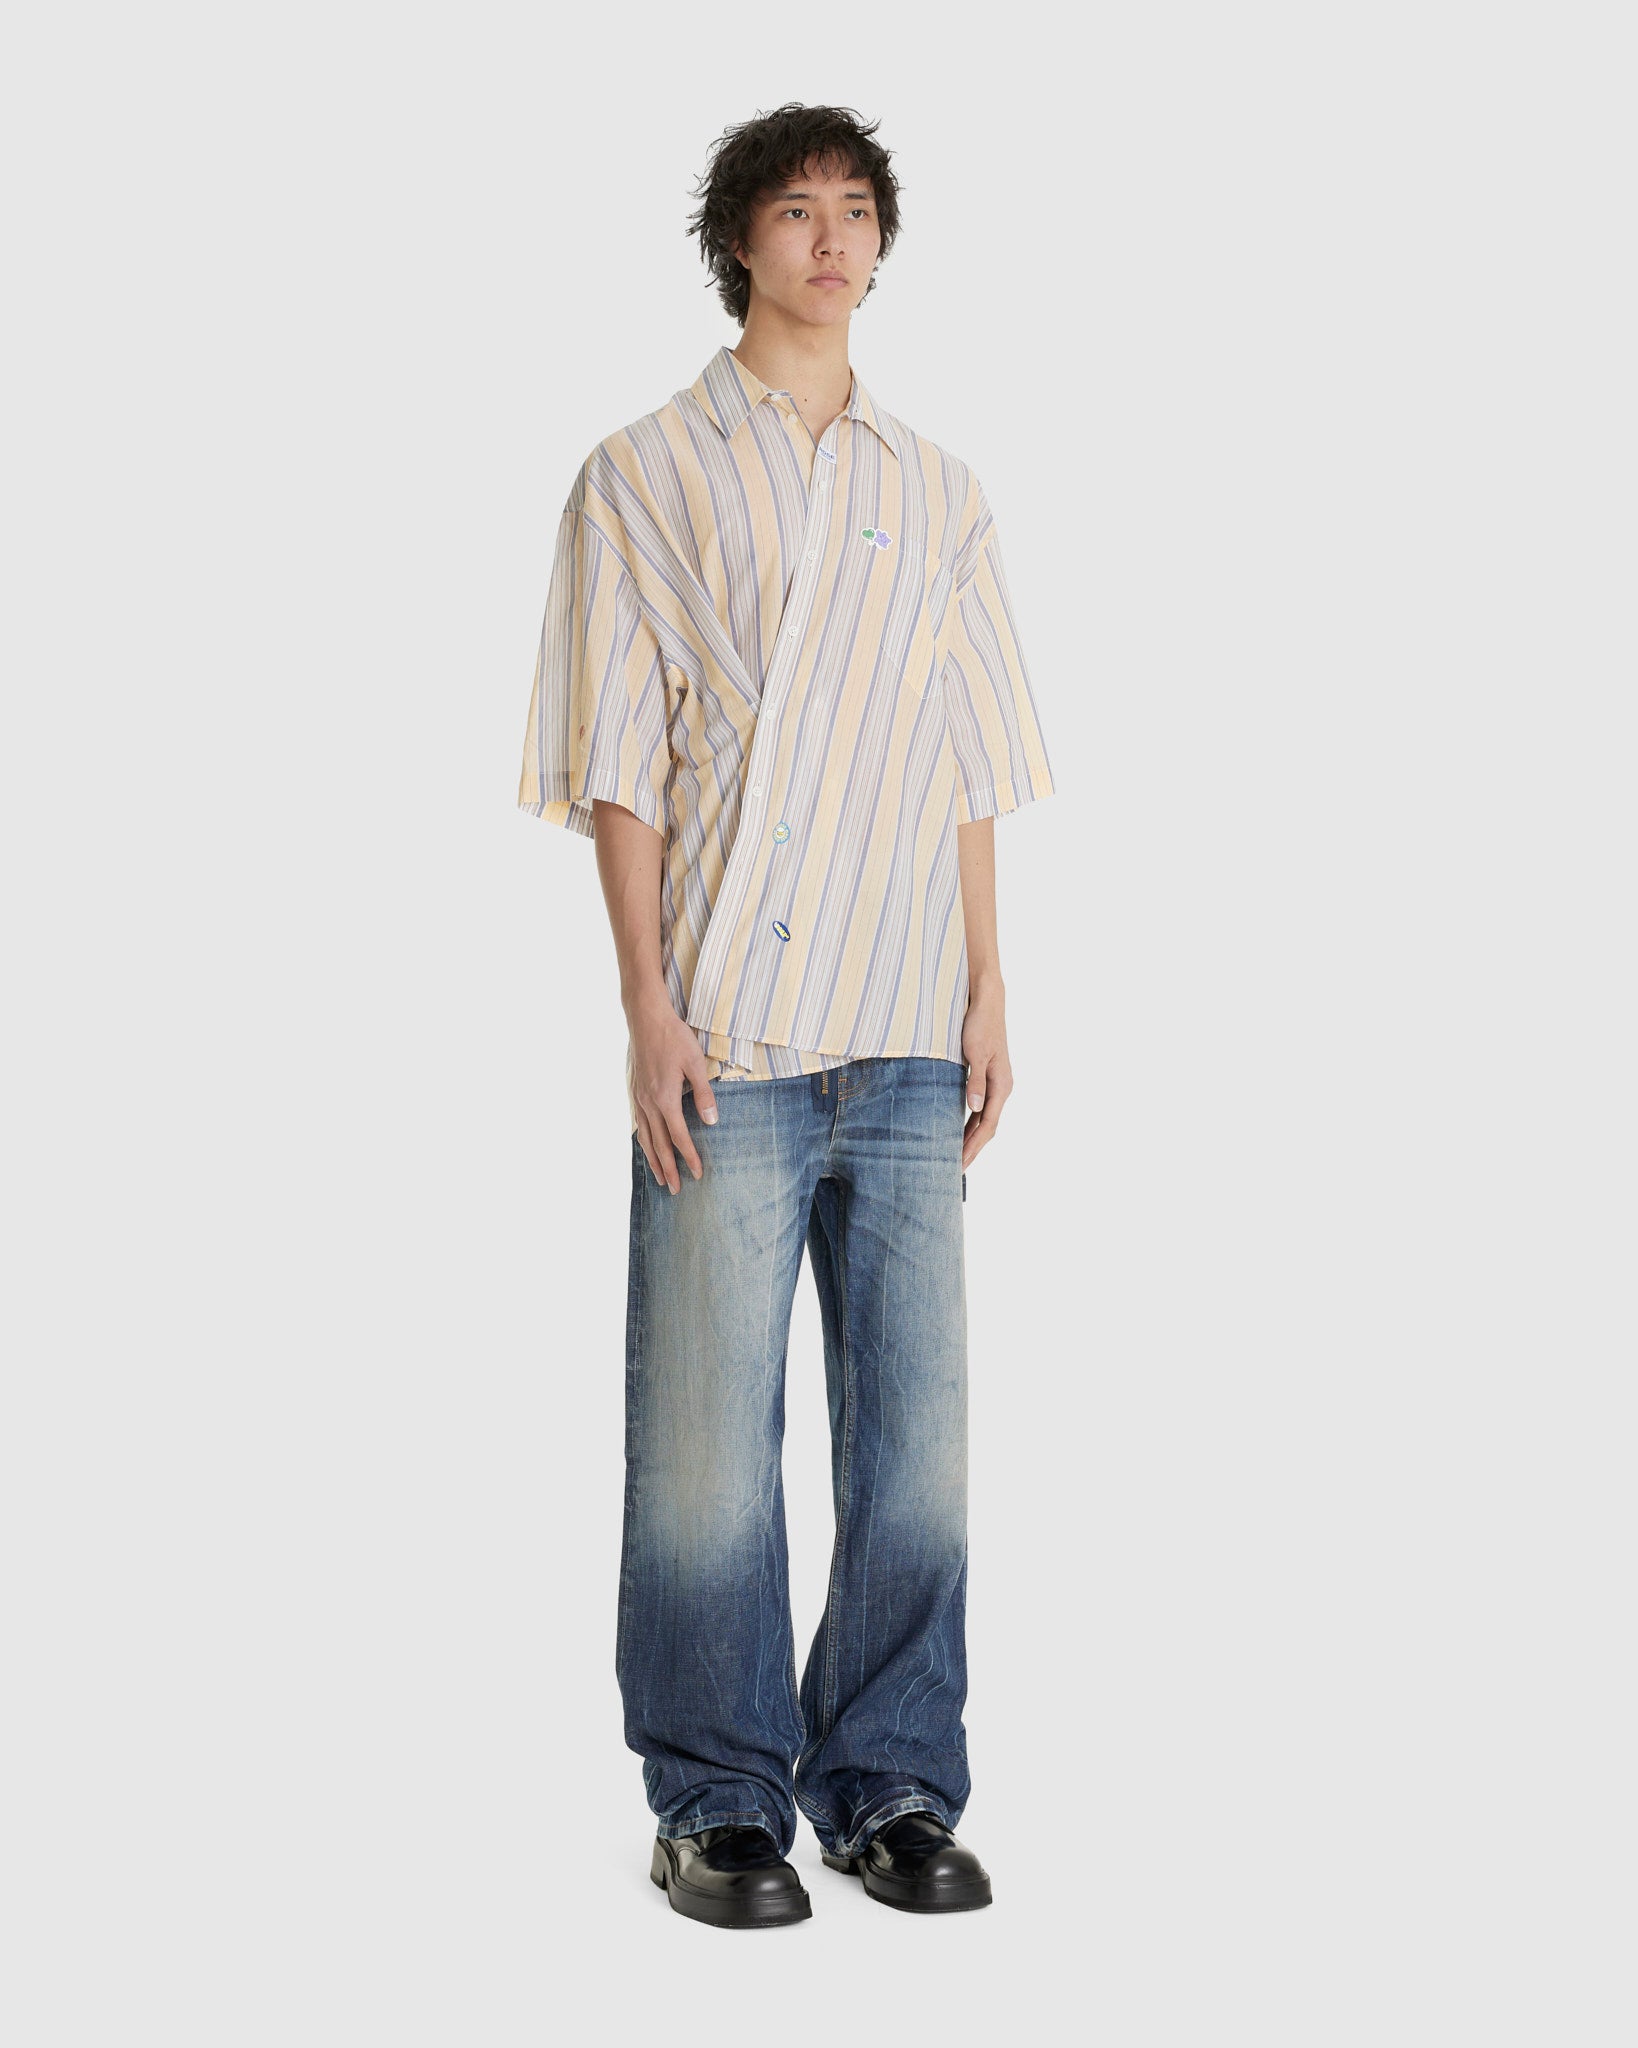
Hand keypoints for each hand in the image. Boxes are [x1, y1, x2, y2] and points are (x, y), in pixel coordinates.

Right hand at [627, 988, 717, 1193]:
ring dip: (654, 1160)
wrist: (645, 1018)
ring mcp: (639, 1098)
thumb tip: (711, 1122)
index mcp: (665, 1099)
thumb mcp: (696, 1063)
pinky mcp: (635, 1091)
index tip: (698, 1174)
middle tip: (677, 1190)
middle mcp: (649, 1103)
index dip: (689, 1158)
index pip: (679, 1137)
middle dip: (669, 1169)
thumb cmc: (674, 1038)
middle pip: (659, 1144)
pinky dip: (644, 1141)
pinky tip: (647, 1146)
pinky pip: (639, 1124)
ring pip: (646, 1137)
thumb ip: (704, 1094)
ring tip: (661, 1178)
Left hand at [960, 980, 1011, 1169]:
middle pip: (987, 1127)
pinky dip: (970, 1122)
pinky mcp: (987, 1077)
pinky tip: (958, 1130)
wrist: (987, 1002)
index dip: (973, 1146)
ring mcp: (995, 1083)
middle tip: (955, 1170)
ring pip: (984, 1119)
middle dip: (972, 1149)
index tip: (960, 1164)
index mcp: (1002, 1085)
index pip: (987, 1125)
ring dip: (971, 1138)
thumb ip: (975, 1082)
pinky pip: (979, 1107)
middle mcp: (1001, 1088)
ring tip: (956, 1156)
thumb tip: (974, 1109)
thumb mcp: (975, 1053)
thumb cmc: (980, 1025)